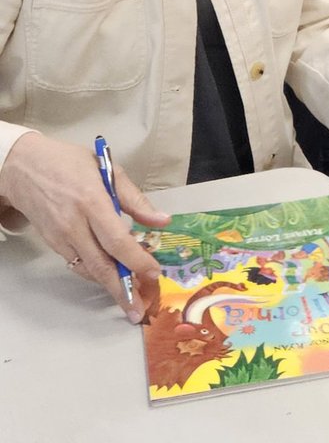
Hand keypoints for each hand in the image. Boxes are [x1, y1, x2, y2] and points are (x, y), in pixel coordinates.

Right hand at [0, 132, 170, 321]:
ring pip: (88, 270)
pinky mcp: (53, 244)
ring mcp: (61, 237)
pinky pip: (77, 264)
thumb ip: (135, 199)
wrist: (24, 167)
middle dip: (122, 290)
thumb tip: (161, 220)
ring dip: (110, 286)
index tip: (153, 272)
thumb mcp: (107, 170)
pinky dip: (95, 273)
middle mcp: (75, 224)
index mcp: (92, 201)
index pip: (117, 240)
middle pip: (102, 264)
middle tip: (138, 309)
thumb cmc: (69, 163)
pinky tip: (109, 277)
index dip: (136, 260)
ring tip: (130, 298)